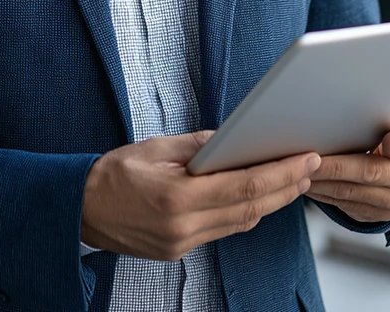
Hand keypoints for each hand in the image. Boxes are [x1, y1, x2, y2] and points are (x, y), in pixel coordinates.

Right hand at [81, 131, 318, 260]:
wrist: (79, 209)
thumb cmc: (112, 173)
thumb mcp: (154, 147)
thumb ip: (198, 146)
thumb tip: (232, 137)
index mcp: (178, 197)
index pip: (244, 186)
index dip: (281, 174)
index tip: (304, 158)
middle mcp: (184, 227)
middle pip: (251, 209)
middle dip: (286, 187)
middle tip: (310, 167)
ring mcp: (183, 244)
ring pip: (240, 223)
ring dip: (270, 202)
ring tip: (292, 180)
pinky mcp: (179, 251)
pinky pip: (222, 231)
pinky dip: (244, 212)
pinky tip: (256, 197)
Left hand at [305, 125, 389, 222]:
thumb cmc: (384, 144)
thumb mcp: (388, 129)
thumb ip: (375, 123)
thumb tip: (348, 111)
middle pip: (367, 172)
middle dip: (333, 167)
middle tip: (307, 159)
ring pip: (350, 193)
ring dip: (322, 183)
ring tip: (298, 171)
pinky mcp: (376, 217)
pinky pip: (345, 206)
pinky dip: (323, 195)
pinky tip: (306, 184)